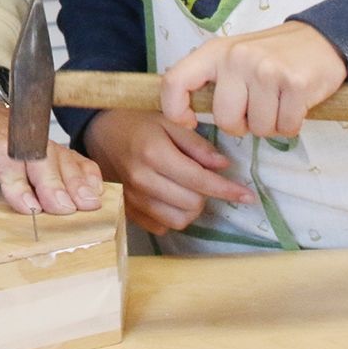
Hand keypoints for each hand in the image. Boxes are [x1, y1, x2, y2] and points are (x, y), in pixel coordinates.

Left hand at [0, 77, 102, 215]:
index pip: (3, 156)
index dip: (18, 182)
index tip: (30, 206)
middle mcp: (12, 135)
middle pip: (38, 157)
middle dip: (53, 183)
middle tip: (66, 209)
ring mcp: (32, 139)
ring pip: (58, 155)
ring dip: (75, 179)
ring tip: (89, 203)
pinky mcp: (44, 145)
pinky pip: (69, 156)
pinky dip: (84, 171)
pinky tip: (95, 189)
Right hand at [83, 109, 254, 234]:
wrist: (99, 133)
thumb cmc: (137, 123)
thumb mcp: (169, 121)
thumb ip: (197, 144)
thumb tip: (224, 166)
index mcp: (154, 154)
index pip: (199, 181)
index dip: (227, 190)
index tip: (247, 195)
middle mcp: (142, 180)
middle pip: (192, 204)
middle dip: (207, 195)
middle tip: (205, 180)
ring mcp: (132, 199)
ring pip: (178, 220)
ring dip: (191, 208)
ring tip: (188, 189)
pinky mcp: (127, 211)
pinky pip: (161, 227)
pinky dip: (172, 216)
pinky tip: (170, 198)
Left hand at [161, 21, 347, 136]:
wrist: (322, 39)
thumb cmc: (271, 55)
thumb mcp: (232, 57)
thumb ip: (211, 80)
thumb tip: (185, 113)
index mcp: (215, 52)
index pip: (175, 81)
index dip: (175, 110)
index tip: (190, 121)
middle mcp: (236, 58)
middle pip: (225, 119)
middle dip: (241, 125)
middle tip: (256, 109)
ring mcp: (266, 70)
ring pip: (258, 128)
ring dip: (270, 125)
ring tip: (278, 103)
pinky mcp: (294, 84)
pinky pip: (286, 127)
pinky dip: (291, 124)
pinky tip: (295, 104)